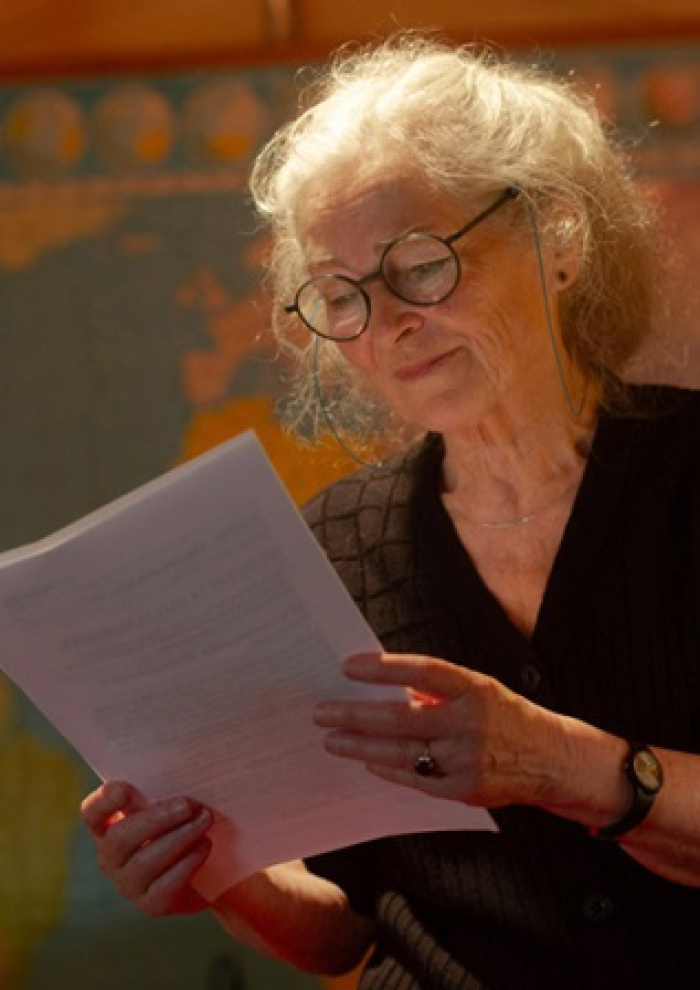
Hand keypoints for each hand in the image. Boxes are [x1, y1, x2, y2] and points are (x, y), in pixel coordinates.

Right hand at [80, 780, 212, 915]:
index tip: (125, 788)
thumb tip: (182, 766)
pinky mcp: (152, 904)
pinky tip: (205, 844)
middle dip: (157, 818)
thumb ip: (162, 788)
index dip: (104, 801)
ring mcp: (128, 884)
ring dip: (179, 836)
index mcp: (107, 827)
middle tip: (189, 804)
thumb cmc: (181, 825)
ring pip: (146, 861)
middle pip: (120, 838)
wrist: (206, 872)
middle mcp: (111, 858)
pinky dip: (189, 861)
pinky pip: (167, 884)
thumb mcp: (167, 806)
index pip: (93, 813)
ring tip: (206, 819)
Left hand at [314, 652, 562, 808]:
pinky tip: (366, 761)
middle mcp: (470, 723)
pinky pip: (416, 780)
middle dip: (355, 715)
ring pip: (402, 753)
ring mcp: (467, 759)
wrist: (553, 758)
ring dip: (360, 746)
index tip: (347, 666)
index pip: (421, 671)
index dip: (382, 668)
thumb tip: (385, 689)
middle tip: (322, 712)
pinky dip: (388, 770)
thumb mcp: (479, 690)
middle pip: (401, 718)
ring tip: (332, 740)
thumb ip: (436, 690)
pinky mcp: (465, 790)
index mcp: (474, 689)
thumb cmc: (507, 716)